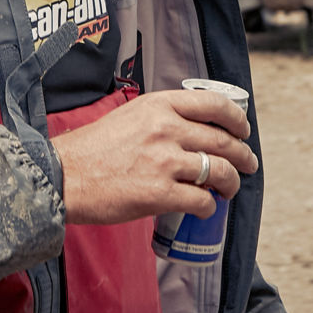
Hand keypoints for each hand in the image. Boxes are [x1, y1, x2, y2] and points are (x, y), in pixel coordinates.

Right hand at [51, 90, 257, 225]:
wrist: (64, 175)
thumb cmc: (92, 149)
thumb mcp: (130, 116)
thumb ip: (161, 118)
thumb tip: (193, 131)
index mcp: (159, 105)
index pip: (214, 104)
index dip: (237, 119)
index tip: (242, 130)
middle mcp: (166, 129)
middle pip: (223, 141)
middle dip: (243, 155)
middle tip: (248, 164)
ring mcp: (164, 161)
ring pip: (219, 171)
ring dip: (232, 183)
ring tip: (230, 189)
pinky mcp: (160, 193)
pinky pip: (201, 200)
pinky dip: (209, 207)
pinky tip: (205, 208)